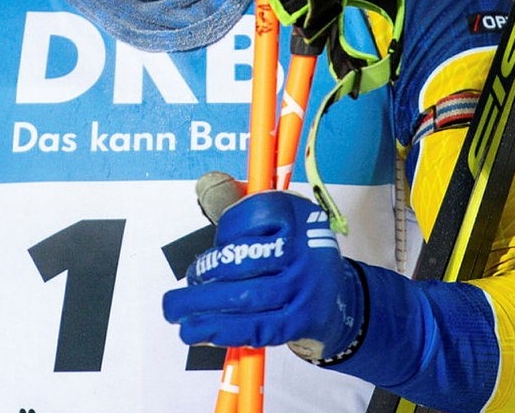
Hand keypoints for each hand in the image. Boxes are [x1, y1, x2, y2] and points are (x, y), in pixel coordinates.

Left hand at [162, 174, 367, 362]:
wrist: (336, 297)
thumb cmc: (292, 254)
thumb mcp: (274, 220)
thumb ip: (236, 203)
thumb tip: (207, 182)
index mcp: (296, 213)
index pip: (255, 214)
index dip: (226, 230)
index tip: (215, 245)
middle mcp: (305, 247)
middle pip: (246, 260)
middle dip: (204, 275)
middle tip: (179, 289)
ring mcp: (306, 286)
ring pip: (248, 297)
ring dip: (205, 308)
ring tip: (179, 313)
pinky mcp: (304, 319)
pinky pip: (259, 327)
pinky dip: (226, 330)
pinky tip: (204, 332)